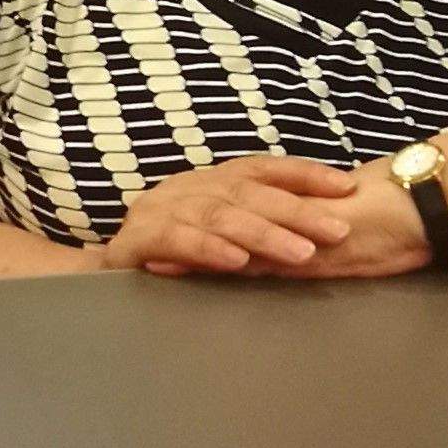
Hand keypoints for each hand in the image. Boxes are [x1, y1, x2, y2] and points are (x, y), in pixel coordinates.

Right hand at [94, 155, 359, 276]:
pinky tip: (238, 261)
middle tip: (339, 230)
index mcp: (209, 183)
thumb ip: (257, 229)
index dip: (304, 175)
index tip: (347, 188)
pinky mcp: (136, 240)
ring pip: (218, 215)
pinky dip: (210, 249)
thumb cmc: (169, 258)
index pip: (262, 169)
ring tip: (302, 252)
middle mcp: (186, 188)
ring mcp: (159, 210)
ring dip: (263, 233)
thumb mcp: (219, 236)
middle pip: (247, 192)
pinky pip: (177, 240)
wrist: (100, 278)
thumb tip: (320, 229)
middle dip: (297, 210)